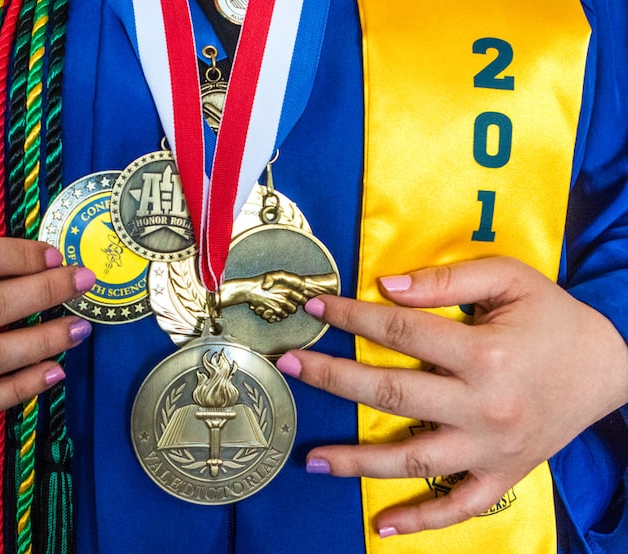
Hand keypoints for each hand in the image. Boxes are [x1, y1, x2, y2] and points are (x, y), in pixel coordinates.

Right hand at [219, 271, 306, 322]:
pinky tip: (273, 311)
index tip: (300, 300)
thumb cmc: (260, 282)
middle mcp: (283, 300)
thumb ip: (285, 280)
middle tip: (288, 304)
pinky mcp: (270, 313)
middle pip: (294, 309)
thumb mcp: (274, 275)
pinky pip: (277, 318)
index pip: (302, 299)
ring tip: (279, 307)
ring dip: (283, 312)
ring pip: (286, 314)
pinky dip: (276, 316)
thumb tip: (293, 287)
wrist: (249, 289)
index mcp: (286, 290)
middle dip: (292, 307)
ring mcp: (277, 307)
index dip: (302, 300)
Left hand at [276, 256, 627, 535]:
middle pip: (391, 394)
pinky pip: (458, 505)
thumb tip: (385, 288)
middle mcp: (483, 406)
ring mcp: (490, 449)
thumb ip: (446, 280)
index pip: (399, 333)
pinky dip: (422, 519)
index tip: (316, 309)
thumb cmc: (554, 318)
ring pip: (412, 459)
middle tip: (290, 367)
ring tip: (313, 459)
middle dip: (333, 379)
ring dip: (358, 461)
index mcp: (483, 354)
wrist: (611, 368)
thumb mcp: (510, 279)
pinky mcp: (502, 475)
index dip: (351, 318)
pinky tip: (383, 525)